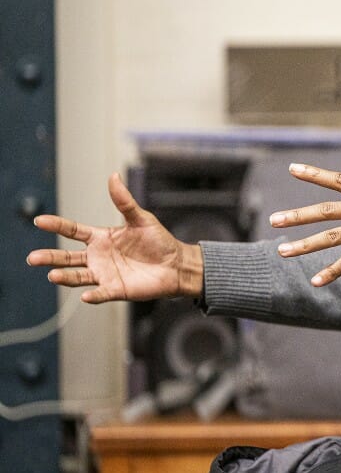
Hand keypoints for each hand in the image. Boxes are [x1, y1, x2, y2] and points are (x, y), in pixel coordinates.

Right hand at [27, 173, 203, 302]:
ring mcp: (105, 274)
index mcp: (101, 238)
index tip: (39, 221)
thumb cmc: (158, 241)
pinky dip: (93, 295)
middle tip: (32, 258)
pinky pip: (101, 293)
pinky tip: (86, 296)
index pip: (73, 231)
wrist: (177, 264)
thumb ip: (124, 201)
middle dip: (50, 258)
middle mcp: (98, 257)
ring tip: (52, 275)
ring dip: (65, 277)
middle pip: (68, 258)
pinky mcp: (117, 289)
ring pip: (78, 277)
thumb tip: (114, 176)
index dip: (57, 226)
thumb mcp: (141, 218)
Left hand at [270, 151, 340, 285]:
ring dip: (304, 245)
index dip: (313, 174)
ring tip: (282, 251)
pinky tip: (315, 281)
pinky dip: (331, 272)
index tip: (292, 168)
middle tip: (273, 220)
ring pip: (330, 237)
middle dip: (297, 215)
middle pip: (325, 210)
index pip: (337, 180)